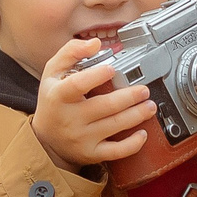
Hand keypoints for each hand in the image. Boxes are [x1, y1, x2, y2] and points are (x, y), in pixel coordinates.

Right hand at [30, 37, 151, 169]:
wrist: (46, 139)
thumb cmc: (53, 100)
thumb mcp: (53, 73)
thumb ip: (70, 52)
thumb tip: (94, 43)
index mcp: (59, 96)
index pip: (77, 85)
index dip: (96, 76)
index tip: (112, 68)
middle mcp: (70, 118)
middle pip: (105, 106)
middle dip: (129, 97)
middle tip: (144, 90)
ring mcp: (81, 138)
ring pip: (114, 126)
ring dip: (137, 115)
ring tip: (150, 106)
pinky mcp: (91, 153)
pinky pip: (116, 151)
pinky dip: (132, 144)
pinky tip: (143, 133)